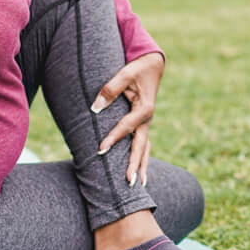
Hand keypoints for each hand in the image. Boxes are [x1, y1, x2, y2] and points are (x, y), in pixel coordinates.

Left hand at [90, 52, 164, 187]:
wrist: (153, 64)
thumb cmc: (137, 69)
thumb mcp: (125, 74)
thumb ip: (110, 89)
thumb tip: (96, 107)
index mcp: (145, 109)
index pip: (126, 127)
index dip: (113, 138)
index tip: (100, 150)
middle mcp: (147, 119)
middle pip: (140, 146)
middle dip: (134, 164)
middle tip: (128, 182)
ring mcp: (147, 123)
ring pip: (144, 148)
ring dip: (141, 166)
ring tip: (138, 185)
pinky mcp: (143, 124)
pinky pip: (143, 144)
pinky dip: (141, 158)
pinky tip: (140, 172)